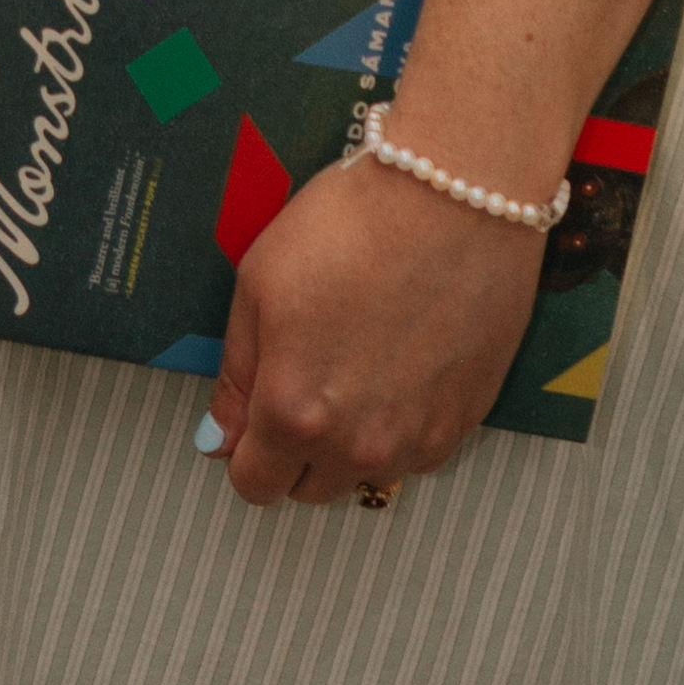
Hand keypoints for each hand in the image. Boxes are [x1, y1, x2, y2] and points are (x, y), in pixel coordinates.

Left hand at [209, 157, 542, 509]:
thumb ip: (236, 375)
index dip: (246, 453)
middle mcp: (356, 445)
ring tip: (358, 362)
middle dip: (297, 449)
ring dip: (352, 442)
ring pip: (366, 474)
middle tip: (307, 378)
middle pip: (310, 488)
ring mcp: (416, 440)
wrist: (453, 196)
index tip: (254, 418)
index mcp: (292, 413)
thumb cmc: (350, 227)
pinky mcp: (464, 422)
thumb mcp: (258, 284)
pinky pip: (418, 454)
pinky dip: (403, 428)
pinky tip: (402, 364)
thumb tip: (219, 439)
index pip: (254, 484)